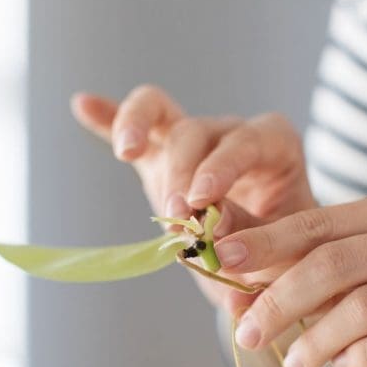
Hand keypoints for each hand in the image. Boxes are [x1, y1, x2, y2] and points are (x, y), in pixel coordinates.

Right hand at [71, 85, 314, 308]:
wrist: (267, 262)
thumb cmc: (283, 251)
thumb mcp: (277, 249)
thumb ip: (247, 233)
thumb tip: (211, 224)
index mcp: (273, 146)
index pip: (246, 141)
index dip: (221, 167)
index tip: (201, 201)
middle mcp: (230, 134)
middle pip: (196, 131)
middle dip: (181, 172)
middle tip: (176, 214)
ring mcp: (192, 143)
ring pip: (160, 114)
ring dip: (139, 131)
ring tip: (127, 152)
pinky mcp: (161, 158)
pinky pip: (135, 129)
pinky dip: (110, 118)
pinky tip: (82, 105)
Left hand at [215, 193, 366, 366]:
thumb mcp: (345, 281)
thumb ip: (292, 271)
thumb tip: (226, 280)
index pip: (316, 225)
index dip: (266, 242)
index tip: (222, 258)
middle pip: (336, 263)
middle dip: (281, 300)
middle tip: (247, 335)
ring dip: (318, 339)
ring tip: (295, 363)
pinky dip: (363, 358)